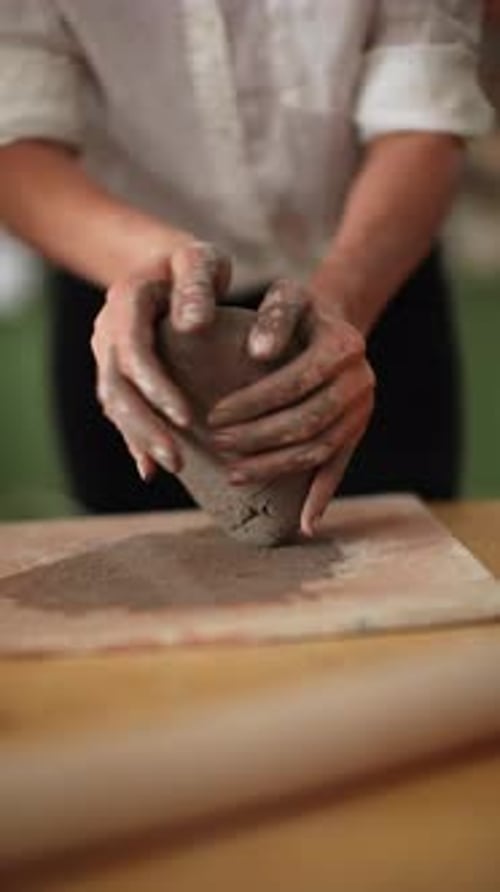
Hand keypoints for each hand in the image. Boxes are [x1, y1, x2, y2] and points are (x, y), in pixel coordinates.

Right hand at [91, 240, 230, 479]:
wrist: (163, 264)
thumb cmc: (191, 263)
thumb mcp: (199, 260)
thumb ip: (197, 284)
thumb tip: (191, 326)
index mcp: (126, 302)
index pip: (133, 351)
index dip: (156, 387)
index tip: (187, 417)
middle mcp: (108, 330)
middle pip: (117, 386)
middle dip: (146, 427)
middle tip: (179, 461)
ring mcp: (107, 353)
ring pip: (114, 403)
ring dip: (140, 438)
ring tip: (174, 467)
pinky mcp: (116, 371)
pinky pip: (118, 409)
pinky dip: (133, 439)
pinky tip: (150, 469)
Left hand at [208, 279, 374, 535]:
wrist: (333, 325)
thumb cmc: (299, 310)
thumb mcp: (287, 295)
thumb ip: (274, 316)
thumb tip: (258, 354)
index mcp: (344, 347)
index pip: (296, 381)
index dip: (254, 402)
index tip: (213, 415)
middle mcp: (360, 382)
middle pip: (307, 420)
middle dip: (258, 437)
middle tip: (216, 444)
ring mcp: (362, 412)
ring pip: (318, 449)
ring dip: (275, 467)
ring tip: (232, 475)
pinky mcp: (357, 433)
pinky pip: (339, 468)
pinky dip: (321, 497)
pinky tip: (304, 525)